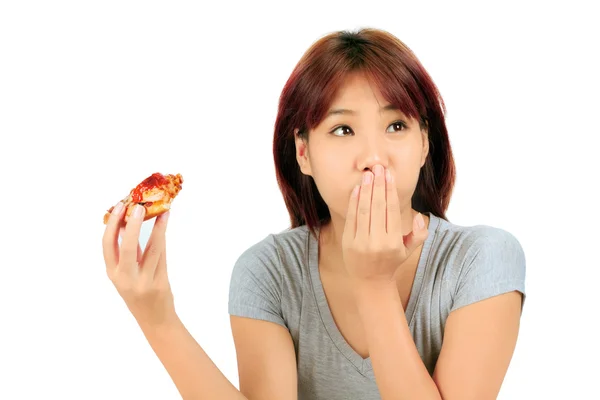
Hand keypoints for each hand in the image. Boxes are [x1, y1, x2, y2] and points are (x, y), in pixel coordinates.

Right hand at [102, 202, 176, 327]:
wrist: (155, 320)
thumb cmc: (139, 293)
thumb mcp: (126, 274)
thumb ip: (126, 252)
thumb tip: (124, 225)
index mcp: (113, 273)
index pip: (107, 245)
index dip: (112, 224)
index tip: (119, 206)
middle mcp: (126, 278)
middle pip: (127, 247)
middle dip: (132, 224)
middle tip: (138, 206)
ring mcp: (144, 282)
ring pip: (151, 249)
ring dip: (156, 227)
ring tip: (161, 210)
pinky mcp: (160, 283)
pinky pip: (162, 255)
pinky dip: (163, 237)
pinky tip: (165, 223)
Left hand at [341, 164, 428, 285]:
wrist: (370, 281)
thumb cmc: (391, 261)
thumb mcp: (409, 251)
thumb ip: (419, 234)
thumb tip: (416, 216)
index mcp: (394, 242)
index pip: (392, 210)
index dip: (390, 190)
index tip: (389, 174)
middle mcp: (377, 242)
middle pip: (378, 207)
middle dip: (378, 185)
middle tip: (378, 168)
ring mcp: (361, 242)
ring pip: (364, 210)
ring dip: (366, 190)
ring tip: (368, 175)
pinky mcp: (348, 241)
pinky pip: (351, 218)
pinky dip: (354, 202)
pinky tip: (357, 189)